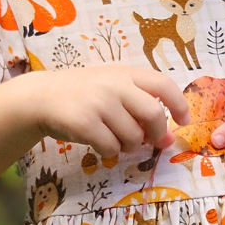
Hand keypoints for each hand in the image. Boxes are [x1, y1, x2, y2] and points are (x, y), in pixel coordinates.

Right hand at [20, 66, 190, 157]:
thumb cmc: (84, 95)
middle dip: (156, 133)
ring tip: (116, 139)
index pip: (163, 84)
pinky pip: (111, 147)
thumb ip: (141, 109)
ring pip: (133, 136)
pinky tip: (100, 143)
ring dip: (129, 146)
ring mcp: (99, 103)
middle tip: (148, 140)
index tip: (183, 121)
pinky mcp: (84, 122)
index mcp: (126, 73)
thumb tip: (169, 140)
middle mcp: (114, 84)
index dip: (179, 104)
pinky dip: (110, 152)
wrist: (41, 97)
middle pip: (154, 114)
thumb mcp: (113, 90)